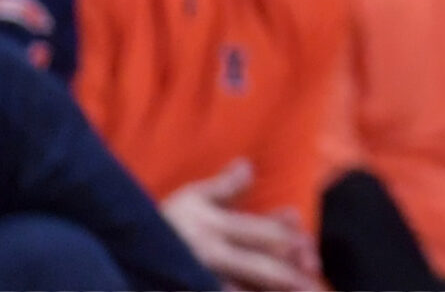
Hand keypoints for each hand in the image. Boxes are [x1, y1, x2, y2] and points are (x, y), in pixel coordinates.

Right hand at [161, 162, 319, 291]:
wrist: (129, 256)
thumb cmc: (164, 226)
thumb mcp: (190, 200)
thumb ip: (223, 188)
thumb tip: (249, 166)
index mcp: (212, 227)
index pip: (259, 231)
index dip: (285, 235)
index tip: (305, 241)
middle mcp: (211, 257)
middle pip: (260, 266)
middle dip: (290, 272)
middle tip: (314, 276)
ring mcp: (205, 281)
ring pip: (248, 289)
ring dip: (275, 290)